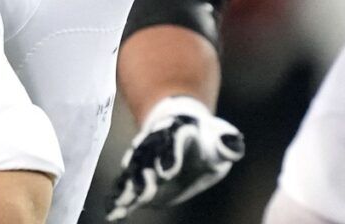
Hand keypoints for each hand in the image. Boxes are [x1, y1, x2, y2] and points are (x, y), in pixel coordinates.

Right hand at [107, 96, 243, 219]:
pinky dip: (118, 198)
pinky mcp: (138, 176)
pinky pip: (126, 186)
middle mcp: (156, 142)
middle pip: (148, 156)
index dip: (171, 155)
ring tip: (121, 205)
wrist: (185, 133)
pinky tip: (112, 214)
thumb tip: (232, 145)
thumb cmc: (207, 141)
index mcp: (179, 130)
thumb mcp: (220, 140)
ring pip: (133, 171)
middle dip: (144, 174)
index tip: (168, 173)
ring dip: (127, 188)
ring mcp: (145, 158)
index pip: (174, 140)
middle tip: (144, 192)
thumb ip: (226, 144)